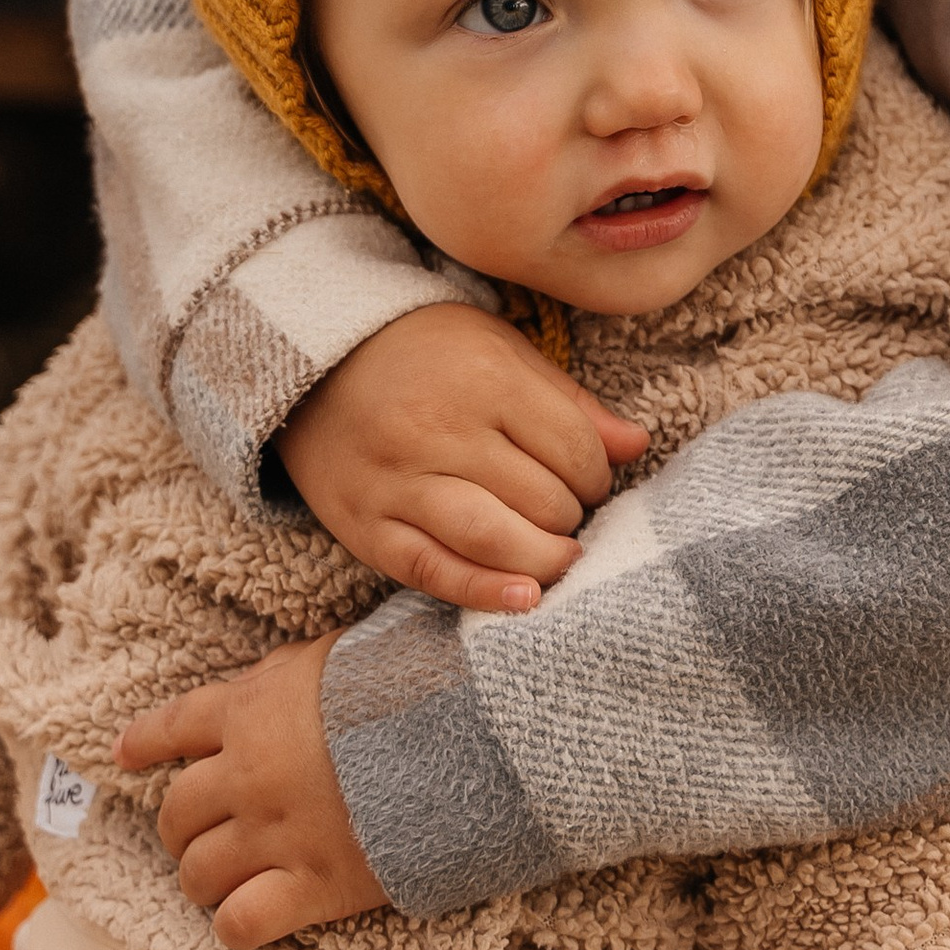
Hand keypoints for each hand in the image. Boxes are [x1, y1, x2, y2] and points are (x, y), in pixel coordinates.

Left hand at [115, 636, 387, 948]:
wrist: (467, 738)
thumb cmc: (409, 683)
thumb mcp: (340, 653)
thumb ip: (290, 670)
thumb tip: (263, 679)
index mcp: (251, 713)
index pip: (174, 727)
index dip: (144, 742)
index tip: (123, 753)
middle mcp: (248, 777)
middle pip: (176, 813)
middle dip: (181, 826)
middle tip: (200, 834)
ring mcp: (276, 836)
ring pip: (197, 874)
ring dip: (202, 879)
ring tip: (218, 882)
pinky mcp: (313, 887)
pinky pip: (240, 924)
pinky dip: (237, 926)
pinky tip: (249, 919)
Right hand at [278, 305, 646, 613]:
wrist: (313, 363)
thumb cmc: (423, 354)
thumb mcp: (500, 350)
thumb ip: (568, 402)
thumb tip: (636, 446)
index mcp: (483, 379)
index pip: (573, 447)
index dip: (597, 472)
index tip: (589, 476)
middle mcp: (439, 431)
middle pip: (540, 498)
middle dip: (571, 515)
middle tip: (567, 512)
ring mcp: (399, 483)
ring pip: (494, 539)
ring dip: (544, 560)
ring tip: (561, 559)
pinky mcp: (367, 526)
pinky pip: (433, 571)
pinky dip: (483, 592)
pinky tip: (524, 599)